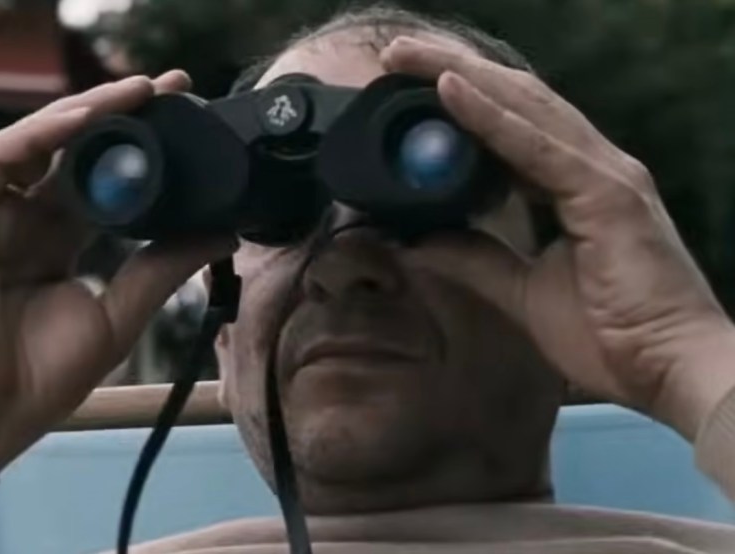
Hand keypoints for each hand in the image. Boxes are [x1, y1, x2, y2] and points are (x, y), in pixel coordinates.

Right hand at [0, 72, 235, 465]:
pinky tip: (83, 120)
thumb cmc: (37, 379)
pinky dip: (37, 135)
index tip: (187, 125)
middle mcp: (21, 223)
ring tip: (137, 93)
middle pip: (71, 154)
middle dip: (120, 117)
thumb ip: (161, 269)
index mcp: (55, 245)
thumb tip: (221, 232)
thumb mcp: (117, 316)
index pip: (99, 183)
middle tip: (171, 87)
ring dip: (84, 115)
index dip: (140, 152)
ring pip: (33, 145)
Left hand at [381, 37, 734, 438]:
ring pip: (522, 107)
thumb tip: (418, 241)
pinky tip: (448, 89)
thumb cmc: (612, 334)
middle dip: (452, 70)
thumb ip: (474, 260)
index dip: (461, 98)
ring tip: (405, 57)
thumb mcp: (522, 293)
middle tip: (394, 54)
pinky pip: (536, 146)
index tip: (405, 85)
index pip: (511, 124)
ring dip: (461, 76)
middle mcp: (591, 166)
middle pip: (513, 100)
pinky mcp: (607, 194)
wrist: (669, 371)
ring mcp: (603, 174)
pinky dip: (489, 116)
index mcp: (575, 184)